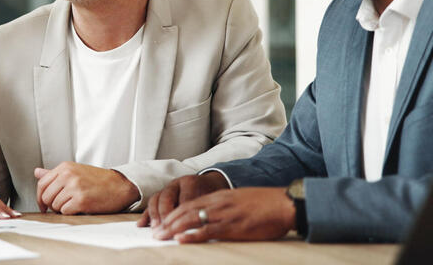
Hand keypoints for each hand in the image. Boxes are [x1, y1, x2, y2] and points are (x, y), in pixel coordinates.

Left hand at [34, 162, 139, 214]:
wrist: (119, 186)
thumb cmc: (98, 180)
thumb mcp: (75, 171)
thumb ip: (54, 174)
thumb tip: (37, 172)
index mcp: (65, 167)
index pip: (42, 183)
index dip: (39, 197)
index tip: (42, 205)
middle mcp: (68, 175)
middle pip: (46, 196)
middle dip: (51, 205)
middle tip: (60, 207)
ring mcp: (74, 187)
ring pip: (55, 205)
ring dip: (61, 210)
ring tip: (72, 206)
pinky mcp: (81, 200)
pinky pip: (65, 212)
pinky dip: (69, 213)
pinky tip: (78, 208)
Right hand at [138, 171, 227, 228]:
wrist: (209, 183)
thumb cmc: (210, 193)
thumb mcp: (212, 198)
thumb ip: (204, 208)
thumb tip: (198, 224)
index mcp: (190, 182)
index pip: (185, 197)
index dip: (183, 212)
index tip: (183, 226)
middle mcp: (176, 184)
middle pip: (166, 197)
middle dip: (164, 214)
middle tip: (165, 228)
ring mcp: (166, 189)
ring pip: (156, 199)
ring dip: (154, 215)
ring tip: (155, 229)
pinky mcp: (161, 196)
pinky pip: (151, 205)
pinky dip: (146, 215)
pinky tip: (141, 224)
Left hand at [152, 187, 294, 242]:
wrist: (283, 203)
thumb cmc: (264, 204)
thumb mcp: (239, 200)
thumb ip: (223, 206)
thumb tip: (212, 216)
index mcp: (219, 196)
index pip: (188, 203)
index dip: (173, 212)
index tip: (161, 221)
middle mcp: (217, 203)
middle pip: (185, 210)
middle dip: (167, 221)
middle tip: (154, 232)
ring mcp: (224, 214)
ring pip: (192, 219)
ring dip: (173, 228)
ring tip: (160, 236)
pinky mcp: (233, 227)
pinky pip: (208, 231)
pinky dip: (192, 235)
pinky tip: (181, 239)